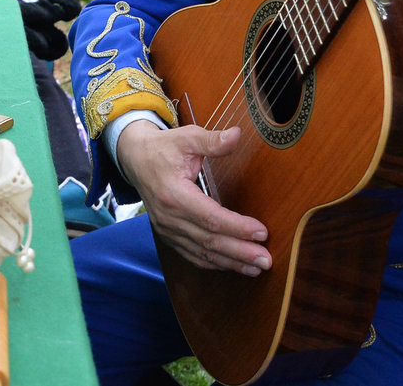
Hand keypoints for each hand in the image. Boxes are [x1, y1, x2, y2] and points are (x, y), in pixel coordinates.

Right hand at [116, 121, 270, 274]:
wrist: (136, 159)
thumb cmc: (164, 147)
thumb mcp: (186, 137)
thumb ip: (212, 140)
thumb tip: (236, 135)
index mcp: (174, 194)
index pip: (210, 217)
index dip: (237, 227)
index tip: (262, 232)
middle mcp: (169, 217)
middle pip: (209, 241)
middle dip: (240, 252)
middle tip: (266, 260)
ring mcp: (167, 229)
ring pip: (202, 253)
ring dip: (231, 262)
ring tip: (256, 268)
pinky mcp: (168, 235)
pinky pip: (192, 255)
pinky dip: (214, 263)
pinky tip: (232, 266)